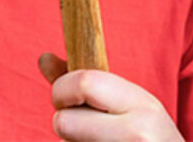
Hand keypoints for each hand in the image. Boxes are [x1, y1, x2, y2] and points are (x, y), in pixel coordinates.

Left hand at [38, 53, 182, 141]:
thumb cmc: (148, 137)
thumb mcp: (129, 106)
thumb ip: (87, 83)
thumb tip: (44, 58)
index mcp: (142, 104)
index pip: (84, 83)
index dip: (62, 89)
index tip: (64, 98)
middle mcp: (137, 132)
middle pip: (64, 122)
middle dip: (64, 124)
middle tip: (81, 128)